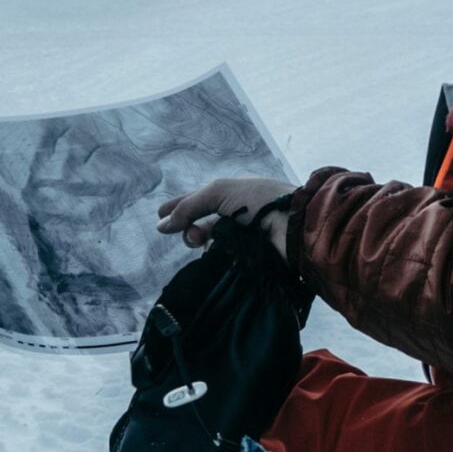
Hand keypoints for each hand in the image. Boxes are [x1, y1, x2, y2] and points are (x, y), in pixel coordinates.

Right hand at [158, 176, 296, 259]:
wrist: (293, 226)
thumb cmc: (259, 200)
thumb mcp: (219, 192)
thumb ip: (189, 206)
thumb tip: (162, 225)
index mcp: (235, 194)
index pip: (200, 200)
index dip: (179, 207)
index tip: (159, 219)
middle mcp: (239, 214)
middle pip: (203, 223)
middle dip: (189, 227)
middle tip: (191, 236)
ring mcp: (245, 237)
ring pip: (211, 243)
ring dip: (201, 242)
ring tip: (201, 244)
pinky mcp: (251, 259)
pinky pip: (223, 259)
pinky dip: (214, 258)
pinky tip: (211, 257)